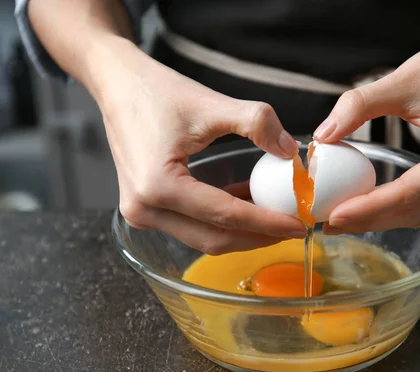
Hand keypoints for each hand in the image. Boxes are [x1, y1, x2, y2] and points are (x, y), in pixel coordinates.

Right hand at [92, 43, 305, 253]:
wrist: (119, 85)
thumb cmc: (158, 92)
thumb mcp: (212, 104)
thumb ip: (257, 123)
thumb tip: (290, 151)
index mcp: (158, 186)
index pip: (226, 216)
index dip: (268, 223)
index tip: (299, 226)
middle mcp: (144, 208)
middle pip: (214, 238)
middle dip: (258, 237)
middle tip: (293, 229)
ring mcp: (140, 213)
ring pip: (203, 237)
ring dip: (241, 231)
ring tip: (276, 218)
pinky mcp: (144, 209)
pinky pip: (191, 225)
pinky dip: (221, 220)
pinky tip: (247, 203)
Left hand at [315, 12, 419, 232]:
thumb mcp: (401, 81)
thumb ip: (357, 106)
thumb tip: (322, 135)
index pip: (410, 191)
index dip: (369, 208)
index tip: (333, 215)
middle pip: (414, 210)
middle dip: (368, 219)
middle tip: (328, 223)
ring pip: (419, 213)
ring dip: (378, 219)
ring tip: (339, 220)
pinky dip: (393, 208)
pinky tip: (365, 208)